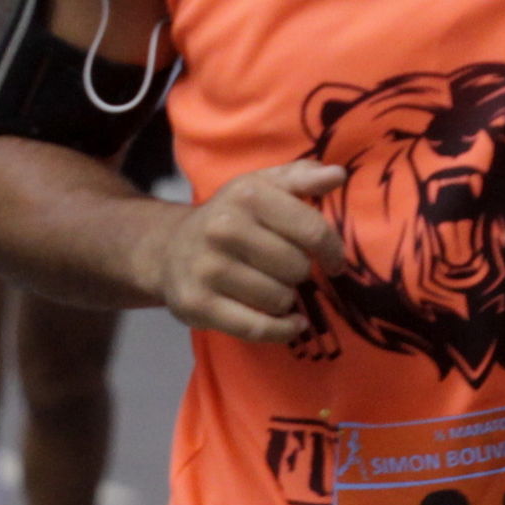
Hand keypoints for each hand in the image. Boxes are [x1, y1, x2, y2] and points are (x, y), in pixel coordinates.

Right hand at [137, 161, 343, 344]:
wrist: (167, 248)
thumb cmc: (229, 218)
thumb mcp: (260, 187)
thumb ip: (301, 177)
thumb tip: (338, 174)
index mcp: (246, 195)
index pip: (312, 230)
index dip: (332, 250)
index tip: (333, 261)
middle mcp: (223, 229)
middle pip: (298, 268)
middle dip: (298, 273)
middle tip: (282, 270)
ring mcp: (208, 269)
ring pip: (281, 300)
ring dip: (284, 299)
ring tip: (269, 287)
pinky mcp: (198, 304)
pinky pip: (259, 328)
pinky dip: (282, 329)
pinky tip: (289, 322)